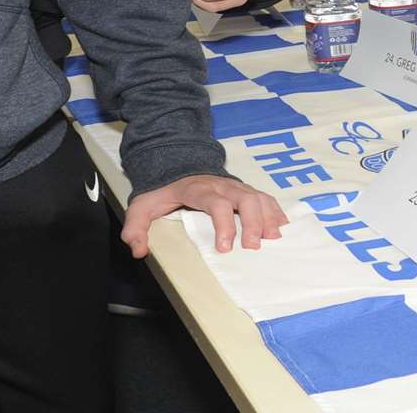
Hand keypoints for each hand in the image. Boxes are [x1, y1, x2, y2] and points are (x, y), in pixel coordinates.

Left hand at [122, 174, 287, 255]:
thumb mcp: (142, 207)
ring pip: (258, 197)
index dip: (223, 225)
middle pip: (245, 199)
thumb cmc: (162, 191)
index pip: (216, 204)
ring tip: (273, 239)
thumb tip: (139, 250)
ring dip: (268, 217)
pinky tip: (281, 227)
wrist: (176, 165)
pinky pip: (265, 197)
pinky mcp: (245, 190)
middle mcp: (222, 185)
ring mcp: (236, 186)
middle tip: (254, 247)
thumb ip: (135, 228)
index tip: (225, 248)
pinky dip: (275, 211)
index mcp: (198, 190)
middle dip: (253, 222)